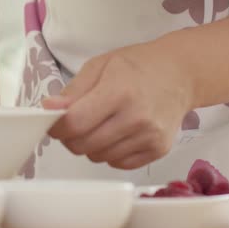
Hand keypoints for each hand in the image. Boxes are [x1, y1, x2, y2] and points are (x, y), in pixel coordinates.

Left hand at [43, 40, 192, 169]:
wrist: (180, 73)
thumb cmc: (136, 65)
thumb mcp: (99, 66)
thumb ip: (72, 91)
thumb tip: (48, 109)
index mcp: (118, 91)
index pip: (75, 123)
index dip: (56, 126)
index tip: (54, 121)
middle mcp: (136, 118)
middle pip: (83, 145)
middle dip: (70, 136)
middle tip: (75, 121)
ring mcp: (150, 137)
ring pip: (98, 157)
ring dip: (90, 144)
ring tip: (100, 123)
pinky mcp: (158, 150)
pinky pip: (118, 163)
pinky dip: (109, 152)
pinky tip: (116, 132)